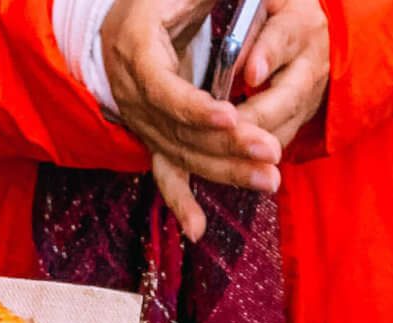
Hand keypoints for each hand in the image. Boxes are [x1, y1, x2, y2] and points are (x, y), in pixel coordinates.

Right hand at [102, 0, 281, 240]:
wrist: (122, 23)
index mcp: (136, 50)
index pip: (165, 91)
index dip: (196, 109)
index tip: (231, 118)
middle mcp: (134, 94)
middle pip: (180, 132)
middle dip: (228, 147)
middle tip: (270, 153)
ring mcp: (142, 122)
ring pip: (184, 155)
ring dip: (227, 173)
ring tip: (268, 180)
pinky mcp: (154, 139)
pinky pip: (167, 174)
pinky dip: (182, 203)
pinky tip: (198, 230)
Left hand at [231, 0, 329, 154]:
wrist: (320, 40)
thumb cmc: (280, 14)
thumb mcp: (269, 6)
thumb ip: (250, 25)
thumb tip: (229, 56)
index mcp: (299, 27)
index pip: (283, 40)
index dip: (266, 57)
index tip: (251, 74)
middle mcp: (309, 66)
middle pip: (286, 98)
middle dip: (257, 116)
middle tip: (228, 126)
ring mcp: (307, 100)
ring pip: (283, 128)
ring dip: (256, 145)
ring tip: (224, 152)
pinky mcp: (299, 123)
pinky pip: (277, 145)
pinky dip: (255, 159)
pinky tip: (230, 165)